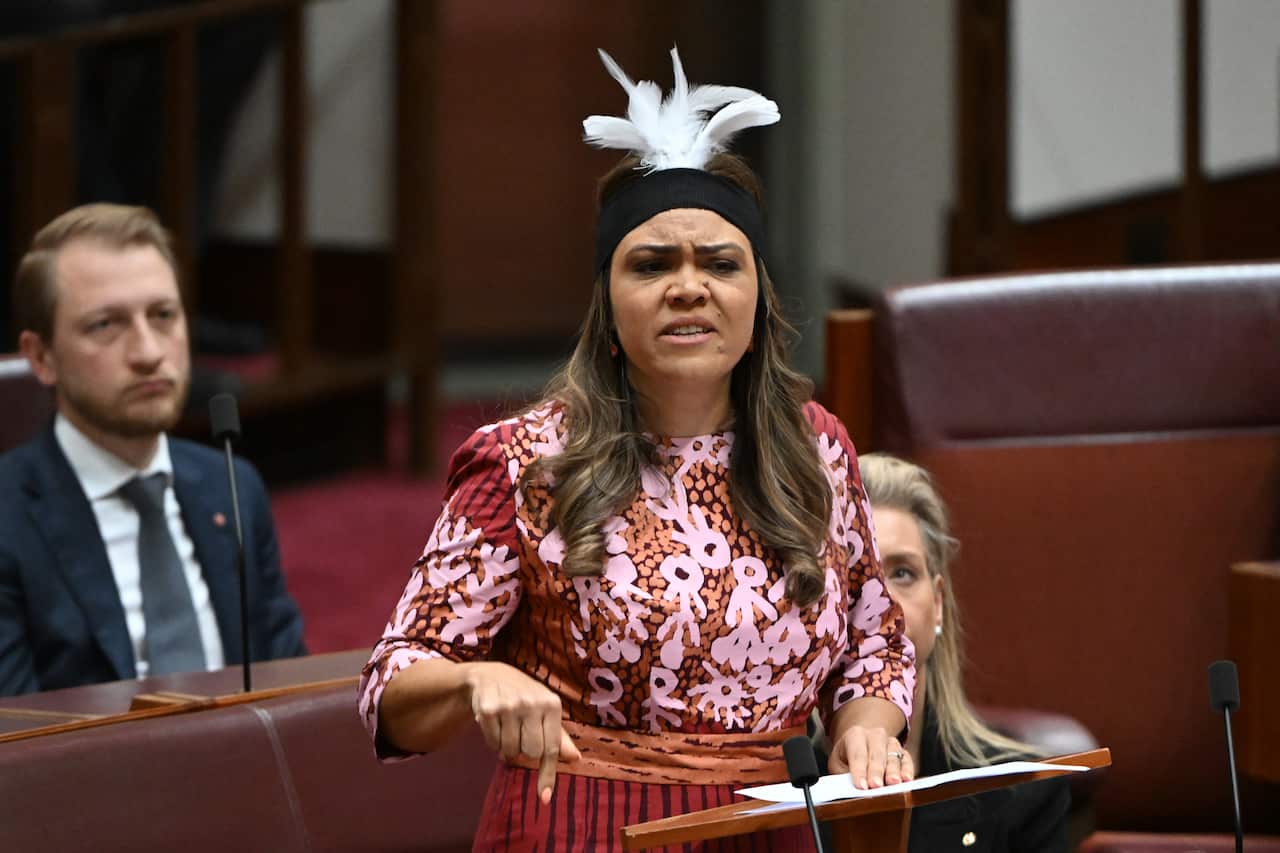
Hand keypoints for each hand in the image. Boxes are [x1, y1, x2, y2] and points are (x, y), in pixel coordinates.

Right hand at [464, 662, 581, 803]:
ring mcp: (509, 705)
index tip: (545, 798)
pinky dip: (493, 741)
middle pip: (530, 753)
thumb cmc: (525, 697)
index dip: (548, 774)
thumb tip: (576, 759)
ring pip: (509, 751)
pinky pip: (492, 744)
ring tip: (507, 728)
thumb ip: (559, 737)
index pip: (552, 747)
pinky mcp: (488, 709)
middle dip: (524, 751)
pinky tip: (495, 724)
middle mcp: (531, 703)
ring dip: (507, 748)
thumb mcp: (546, 711)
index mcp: (551, 704)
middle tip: (520, 734)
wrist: (491, 676)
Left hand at [827, 725, 913, 789]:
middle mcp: (875, 735)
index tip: (861, 786)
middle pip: (876, 754)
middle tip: (876, 786)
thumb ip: (843, 775)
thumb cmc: (847, 757)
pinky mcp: (903, 752)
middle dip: (876, 771)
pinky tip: (907, 779)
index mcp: (855, 735)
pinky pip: (907, 760)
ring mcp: (891, 742)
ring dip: (894, 771)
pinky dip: (908, 770)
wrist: (861, 744)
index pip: (857, 753)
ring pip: (893, 755)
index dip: (859, 771)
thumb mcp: (838, 764)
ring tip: (894, 783)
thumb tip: (849, 789)